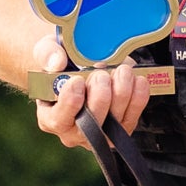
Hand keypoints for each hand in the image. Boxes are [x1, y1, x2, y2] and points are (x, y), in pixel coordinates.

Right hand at [31, 38, 158, 150]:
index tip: (78, 80)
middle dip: (100, 94)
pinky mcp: (121, 129)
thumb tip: (57, 62)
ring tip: (121, 70)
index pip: (59, 119)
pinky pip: (133, 116)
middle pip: (92, 122)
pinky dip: (138, 97)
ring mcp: (99, 134)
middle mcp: (73, 132)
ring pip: (115, 122)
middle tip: (101, 73)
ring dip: (121, 92)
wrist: (80, 65)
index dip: (71, 101)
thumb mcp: (46, 51)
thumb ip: (47, 53)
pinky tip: (136, 79)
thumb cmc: (60, 62)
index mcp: (49, 117)